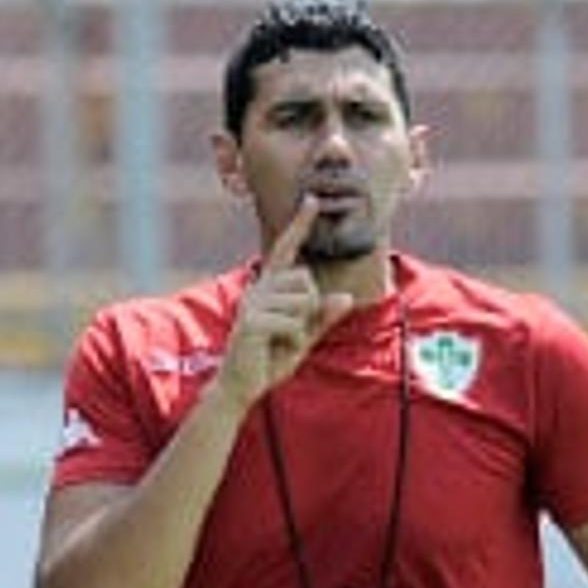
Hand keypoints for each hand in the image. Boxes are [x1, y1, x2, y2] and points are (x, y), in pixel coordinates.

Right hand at [213, 195, 354, 411]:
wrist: (241, 387)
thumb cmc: (270, 360)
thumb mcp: (304, 338)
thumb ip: (322, 318)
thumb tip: (346, 298)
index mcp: (269, 288)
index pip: (286, 250)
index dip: (299, 225)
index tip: (312, 199)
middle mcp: (259, 289)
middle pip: (306, 280)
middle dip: (311, 307)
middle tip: (294, 332)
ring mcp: (253, 304)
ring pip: (303, 300)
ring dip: (303, 326)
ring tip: (283, 341)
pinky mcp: (251, 322)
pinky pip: (292, 321)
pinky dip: (294, 338)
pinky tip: (276, 347)